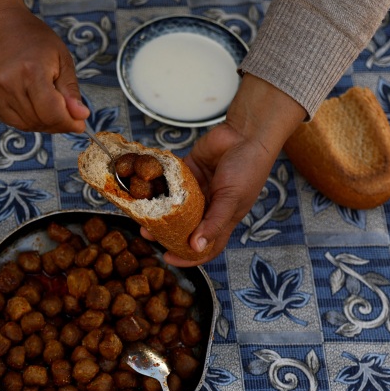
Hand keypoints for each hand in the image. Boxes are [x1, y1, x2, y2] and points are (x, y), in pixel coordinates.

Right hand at [0, 0, 88, 133]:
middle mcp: (9, 85)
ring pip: (26, 125)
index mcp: (31, 71)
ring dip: (43, 123)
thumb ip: (70, 90)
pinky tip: (33, 104)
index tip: (80, 124)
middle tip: (68, 114)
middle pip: (40, 121)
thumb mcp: (60, 57)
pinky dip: (28, 119)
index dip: (69, 122)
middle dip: (58, 123)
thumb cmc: (32, 38)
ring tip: (50, 106)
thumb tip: (81, 117)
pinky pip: (12, 122)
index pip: (52, 112)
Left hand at [153, 73, 305, 266]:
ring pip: (174, 206)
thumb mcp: (232, 199)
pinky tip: (144, 189)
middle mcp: (209, 206)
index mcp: (223, 218)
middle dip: (166, 233)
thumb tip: (197, 247)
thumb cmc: (248, 168)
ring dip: (158, 211)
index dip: (189, 256)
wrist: (246, 132)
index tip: (169, 258)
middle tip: (147, 234)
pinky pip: (169, 182)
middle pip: (184, 227)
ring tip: (141, 214)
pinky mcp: (187, 172)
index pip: (206, 246)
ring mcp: (197, 189)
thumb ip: (214, 223)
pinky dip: (157, 186)